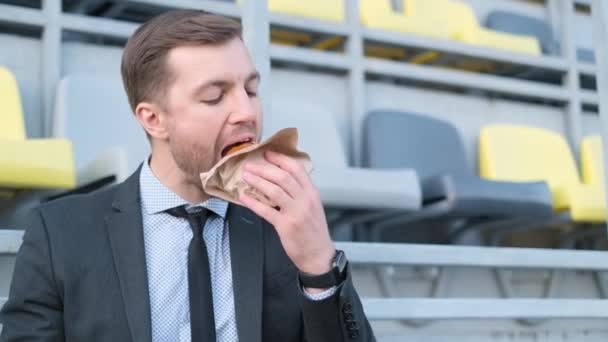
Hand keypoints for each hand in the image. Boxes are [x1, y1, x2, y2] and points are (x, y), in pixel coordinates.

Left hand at [239, 150, 334, 279]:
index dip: (280, 159)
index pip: (296, 169)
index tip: (268, 153)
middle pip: (282, 177)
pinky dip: (253, 202)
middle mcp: (305, 200)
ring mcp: (295, 213)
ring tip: (245, 176)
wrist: (319, 255)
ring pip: (273, 190)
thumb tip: (282, 179)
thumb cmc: (314, 232)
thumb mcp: (313, 207)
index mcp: (312, 193)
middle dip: (264, 168)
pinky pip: (266, 210)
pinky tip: (244, 197)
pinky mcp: (285, 226)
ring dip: (257, 181)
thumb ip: (301, 192)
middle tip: (251, 164)